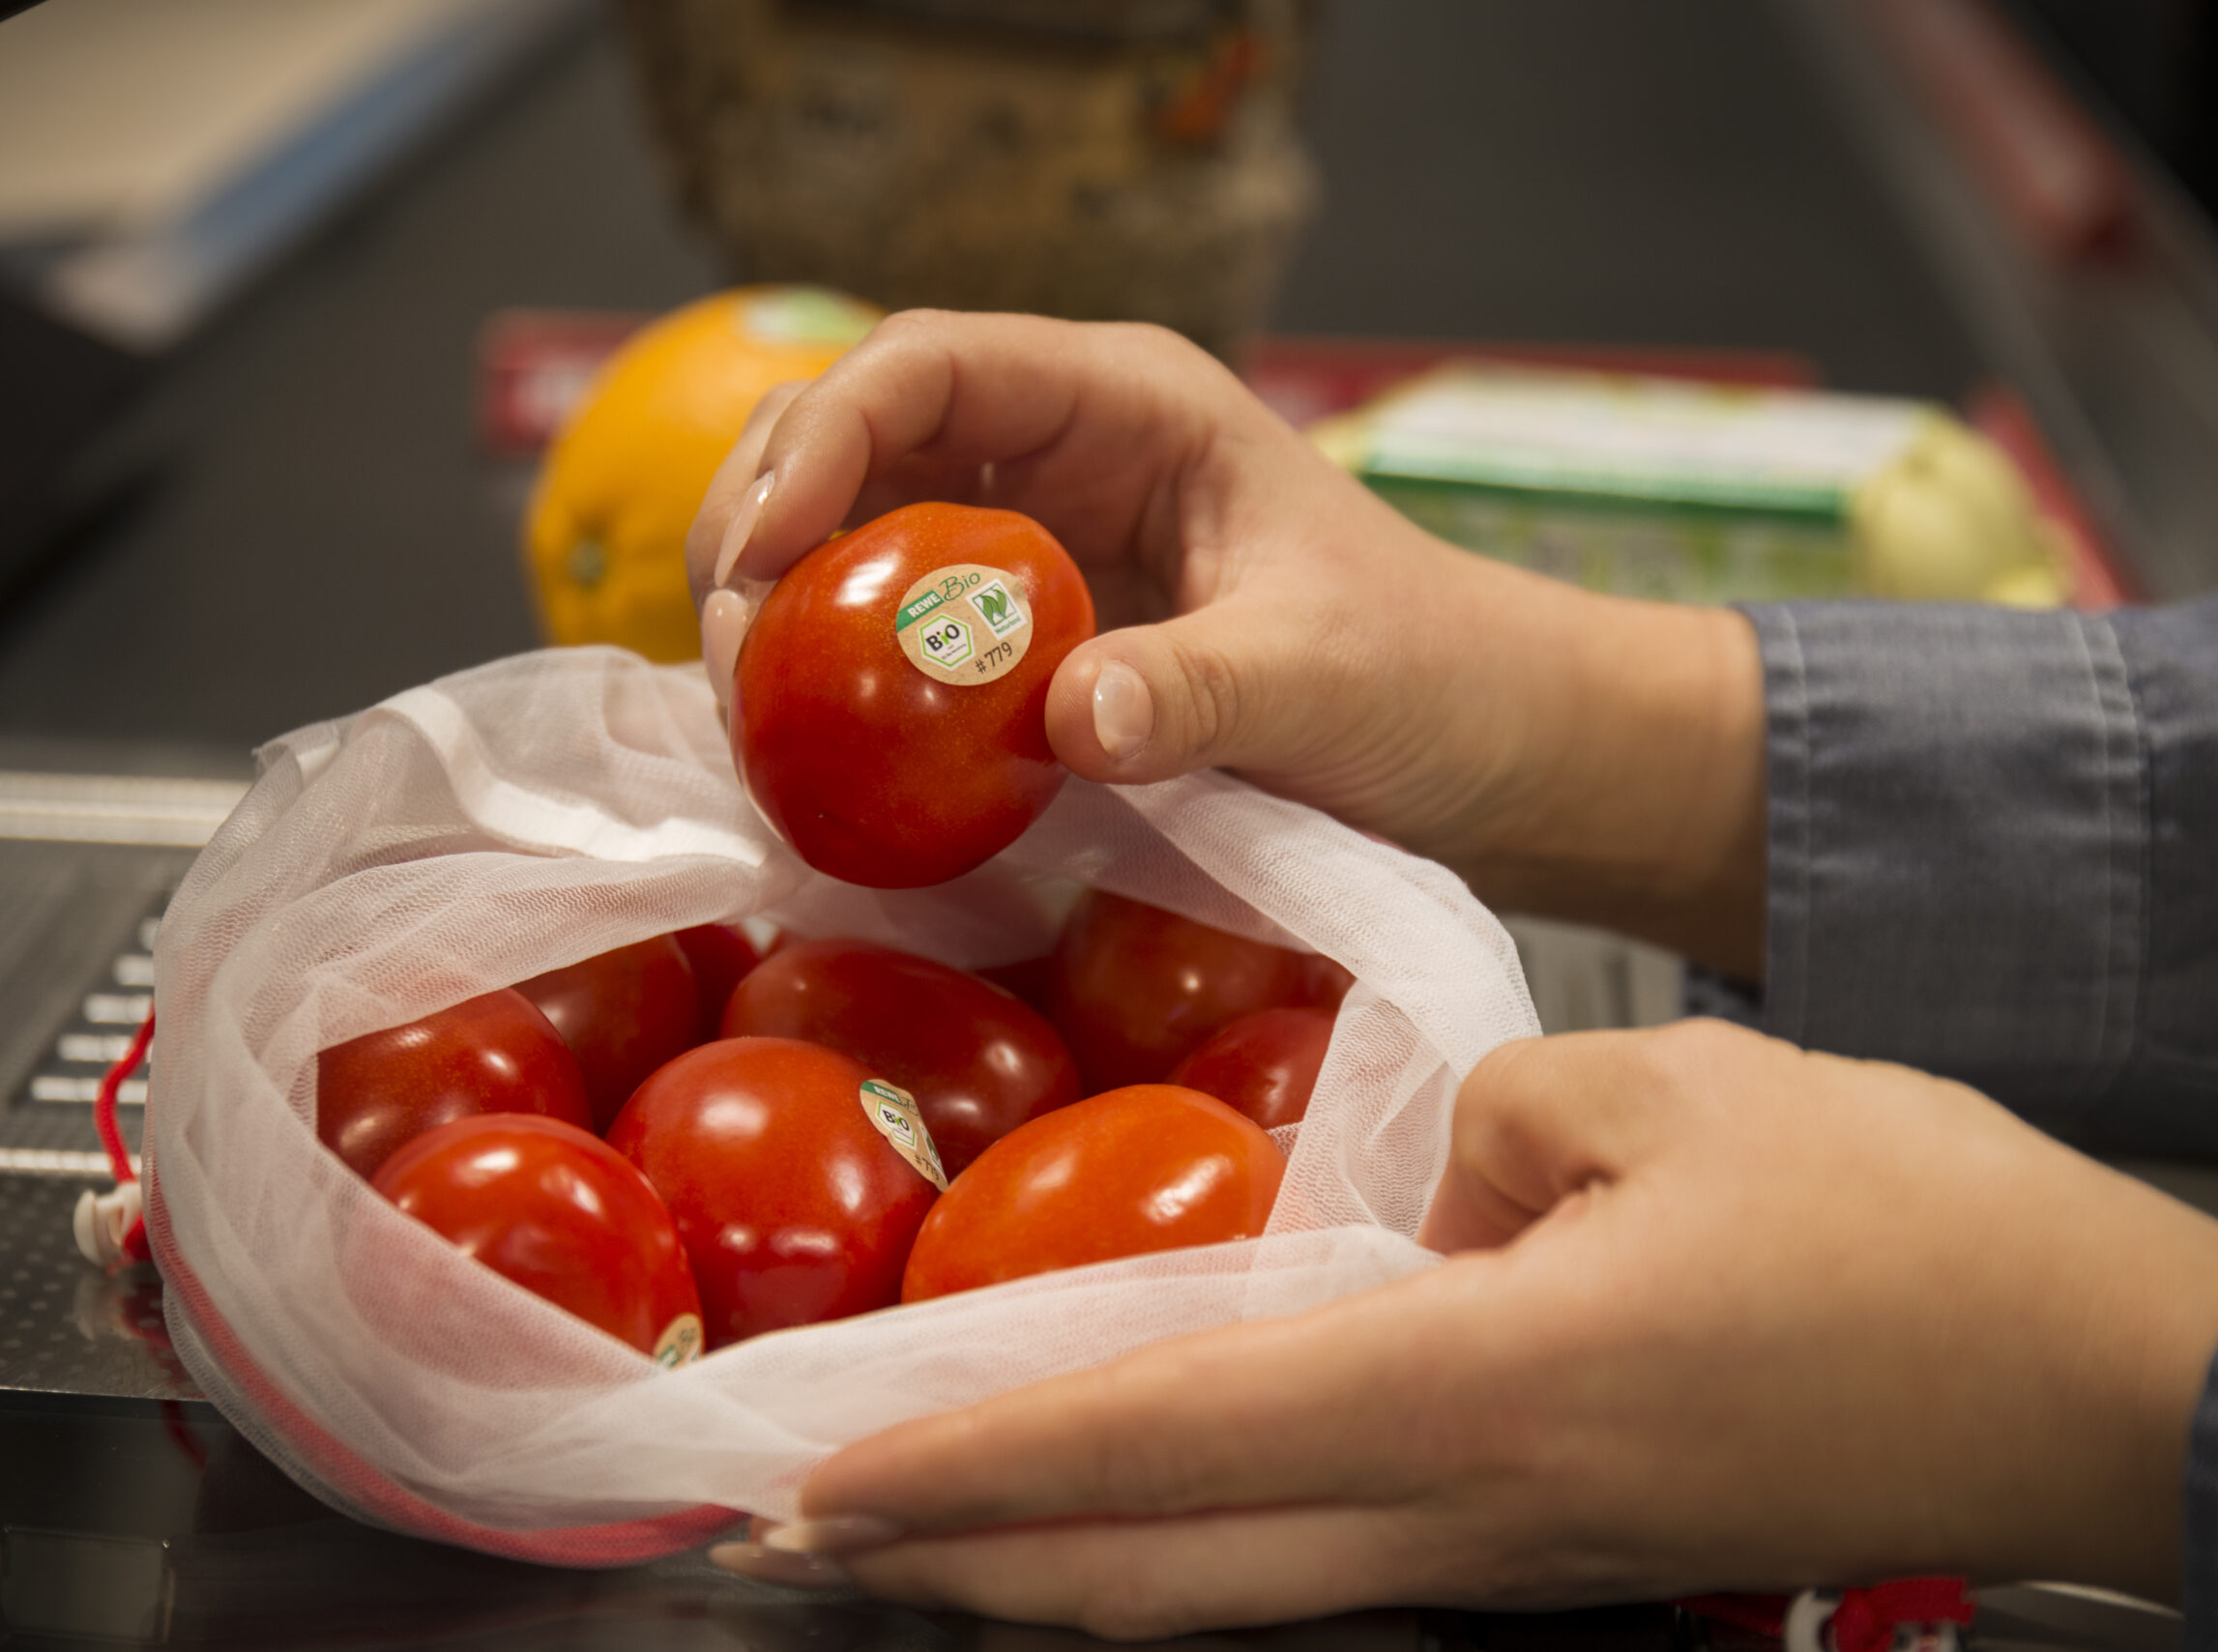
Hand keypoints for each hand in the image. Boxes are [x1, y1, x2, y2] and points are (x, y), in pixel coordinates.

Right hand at [686, 312, 1766, 973]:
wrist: (1494, 749)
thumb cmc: (1432, 674)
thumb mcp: (1324, 678)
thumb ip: (1204, 689)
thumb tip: (1068, 719)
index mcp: (1126, 404)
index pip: (924, 365)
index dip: (817, 444)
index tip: (758, 563)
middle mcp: (1060, 454)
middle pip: (851, 444)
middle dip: (760, 531)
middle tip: (723, 667)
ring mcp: (1037, 548)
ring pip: (853, 542)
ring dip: (779, 618)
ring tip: (747, 726)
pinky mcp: (1033, 641)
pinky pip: (899, 641)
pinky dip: (839, 689)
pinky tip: (812, 763)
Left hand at [711, 1021, 2217, 1637]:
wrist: (2091, 1381)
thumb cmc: (1908, 1222)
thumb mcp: (1666, 1095)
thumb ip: (1477, 1123)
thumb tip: (1398, 1186)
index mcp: (1484, 1388)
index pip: (1168, 1431)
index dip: (979, 1462)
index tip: (822, 1478)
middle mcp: (1477, 1514)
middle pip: (1166, 1575)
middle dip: (973, 1565)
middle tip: (808, 1535)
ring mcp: (1526, 1561)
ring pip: (1242, 1591)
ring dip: (1072, 1567)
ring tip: (944, 1527)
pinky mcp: (1573, 1554)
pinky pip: (1339, 1562)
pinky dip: (1204, 1544)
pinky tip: (1159, 1494)